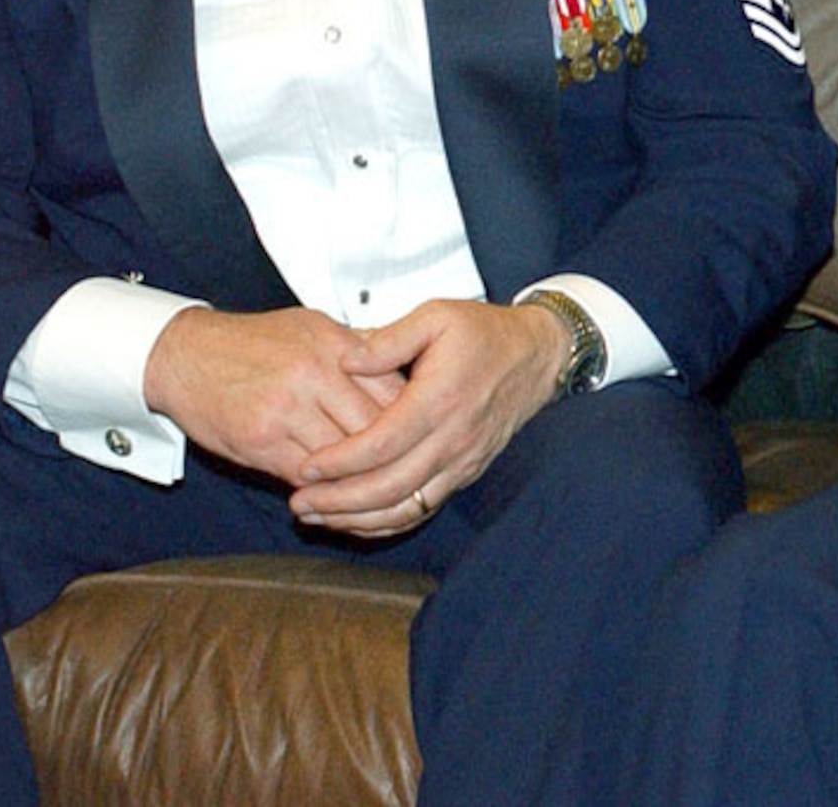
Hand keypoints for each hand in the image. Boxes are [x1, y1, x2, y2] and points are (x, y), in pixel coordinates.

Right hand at [142, 305, 407, 487]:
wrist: (185, 355)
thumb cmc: (252, 343)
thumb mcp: (313, 328)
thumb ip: (359, 349)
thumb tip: (404, 368)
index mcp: (334, 346)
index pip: (393, 389)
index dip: (414, 418)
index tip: (425, 435)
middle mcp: (315, 375)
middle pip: (375, 426)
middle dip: (395, 453)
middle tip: (410, 471)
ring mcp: (287, 410)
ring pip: (345, 457)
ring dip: (362, 479)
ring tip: (380, 491)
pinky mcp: (260, 441)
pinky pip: (307, 474)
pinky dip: (326, 488)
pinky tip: (337, 494)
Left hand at [286, 298, 569, 538]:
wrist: (536, 356)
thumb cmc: (484, 333)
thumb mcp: (436, 315)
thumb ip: (388, 339)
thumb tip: (347, 361)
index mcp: (441, 398)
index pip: (383, 443)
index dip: (341, 461)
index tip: (306, 468)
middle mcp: (454, 437)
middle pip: (391, 486)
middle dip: (340, 501)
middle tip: (301, 504)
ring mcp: (463, 460)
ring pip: (407, 507)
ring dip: (361, 519)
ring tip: (320, 517)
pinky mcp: (466, 472)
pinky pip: (424, 507)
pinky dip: (389, 522)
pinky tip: (359, 519)